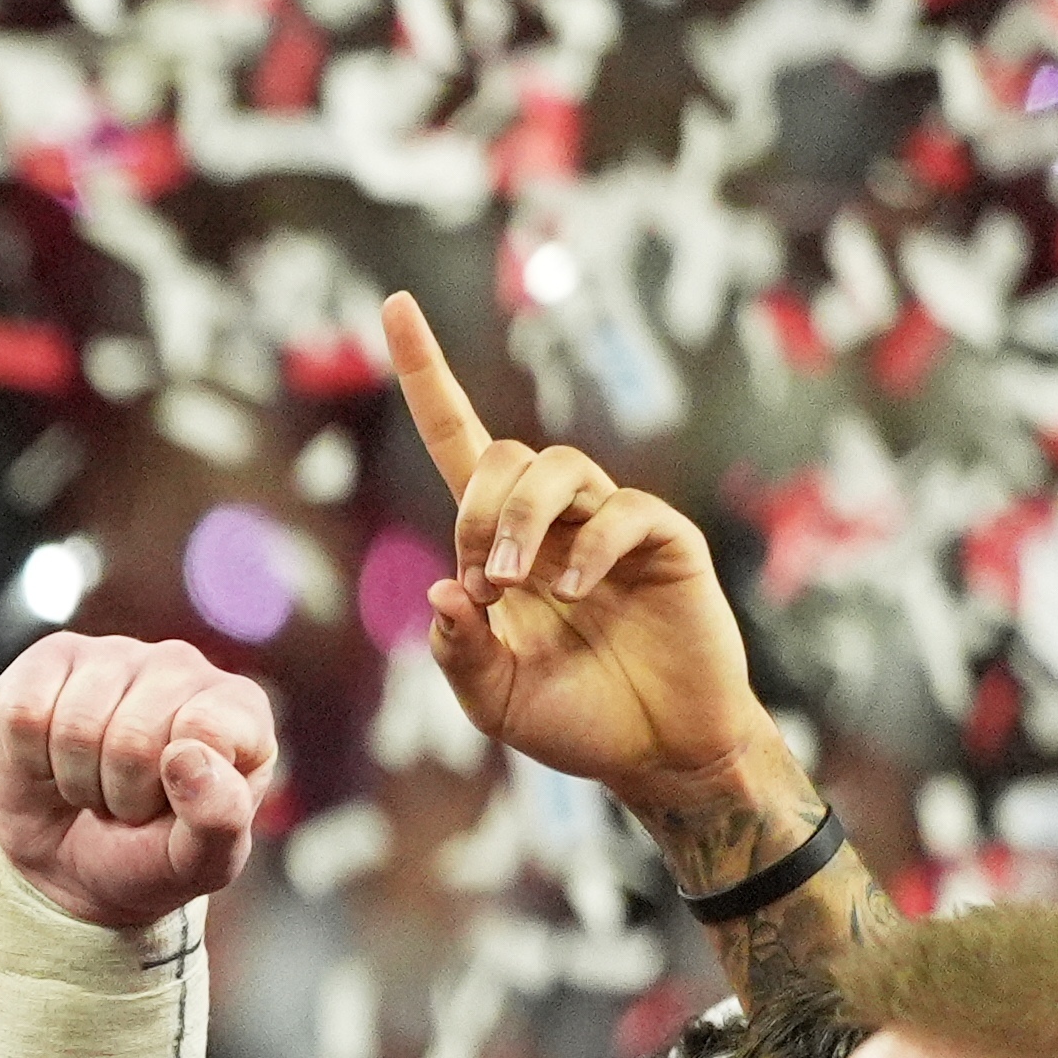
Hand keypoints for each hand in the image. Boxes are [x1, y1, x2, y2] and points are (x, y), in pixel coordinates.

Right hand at [0, 632, 277, 928]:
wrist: (70, 864)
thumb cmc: (148, 857)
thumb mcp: (199, 863)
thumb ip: (219, 818)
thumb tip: (188, 756)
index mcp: (238, 708)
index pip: (205, 728)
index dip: (173, 788)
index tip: (171, 806)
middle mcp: (181, 666)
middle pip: (132, 735)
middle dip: (118, 793)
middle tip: (124, 805)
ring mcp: (113, 655)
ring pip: (74, 723)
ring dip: (74, 778)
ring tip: (91, 784)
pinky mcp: (50, 658)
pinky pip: (23, 709)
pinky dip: (28, 756)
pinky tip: (50, 759)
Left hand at [380, 293, 769, 813]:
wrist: (657, 754)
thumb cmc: (574, 720)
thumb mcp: (489, 698)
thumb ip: (457, 650)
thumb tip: (442, 588)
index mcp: (501, 544)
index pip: (457, 439)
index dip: (427, 373)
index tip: (393, 304)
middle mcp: (555, 520)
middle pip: (503, 454)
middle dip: (476, 510)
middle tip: (485, 579)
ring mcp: (612, 525)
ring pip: (557, 466)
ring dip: (522, 519)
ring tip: (520, 585)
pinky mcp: (665, 541)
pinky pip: (621, 512)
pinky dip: (587, 548)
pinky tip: (574, 592)